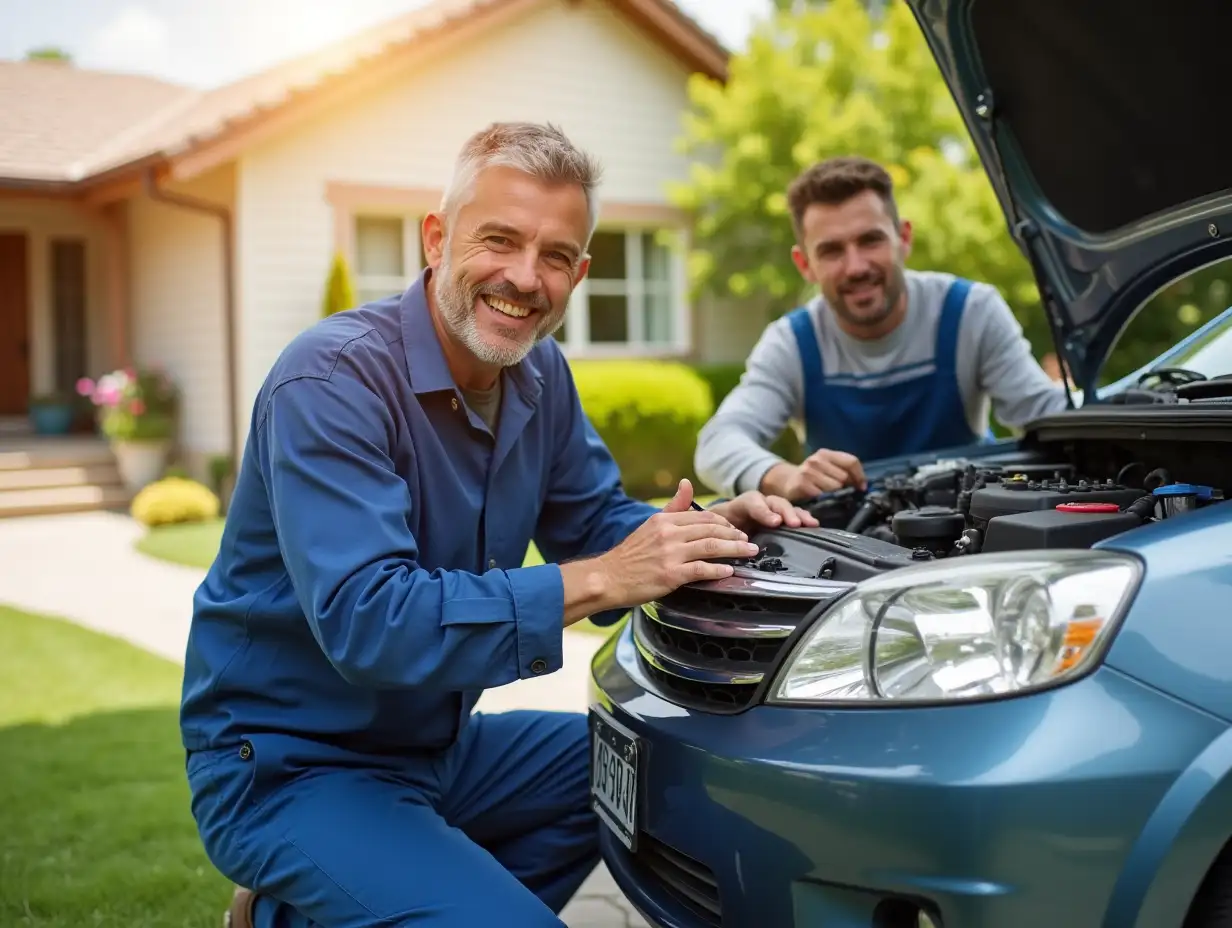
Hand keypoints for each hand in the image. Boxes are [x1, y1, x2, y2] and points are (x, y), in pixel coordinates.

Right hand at [595, 479, 759, 605]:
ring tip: (749, 552)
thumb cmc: (631, 554)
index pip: (703, 517)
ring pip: (711, 547)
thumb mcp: (650, 525)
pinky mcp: (671, 574)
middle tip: (749, 541)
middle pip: (711, 530)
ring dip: (735, 549)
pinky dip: (718, 570)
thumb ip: (673, 506)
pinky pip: (701, 570)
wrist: (608, 578)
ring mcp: (670, 554)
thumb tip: (687, 483)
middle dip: (735, 535)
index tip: (736, 530)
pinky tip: (730, 571)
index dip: (724, 523)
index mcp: (665, 520)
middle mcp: (669, 534)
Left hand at [708, 491, 818, 534]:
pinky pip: (796, 516)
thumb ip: (726, 532)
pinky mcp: (783, 520)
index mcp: (745, 503)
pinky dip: (804, 520)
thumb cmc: (726, 526)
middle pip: (776, 504)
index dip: (764, 512)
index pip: (754, 504)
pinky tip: (814, 526)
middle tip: (794, 523)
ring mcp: (775, 510)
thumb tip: (733, 544)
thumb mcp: (721, 527)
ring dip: (799, 516)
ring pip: (788, 508)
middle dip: (786, 513)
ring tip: (810, 524)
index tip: (775, 522)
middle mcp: (762, 503)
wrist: (730, 523)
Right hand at [761, 449, 866, 500]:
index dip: (860, 476)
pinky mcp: (801, 484)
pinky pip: (823, 496)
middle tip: (842, 495)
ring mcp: (807, 472)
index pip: (851, 461)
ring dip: (836, 496)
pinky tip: (821, 502)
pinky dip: (825, 501)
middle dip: (846, 488)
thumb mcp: (826, 469)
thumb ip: (843, 472)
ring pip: (835, 487)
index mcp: (825, 453)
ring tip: (830, 498)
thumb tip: (863, 485)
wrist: (786, 482)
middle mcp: (816, 460)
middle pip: (844, 476)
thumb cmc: (811, 478)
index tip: (861, 487)